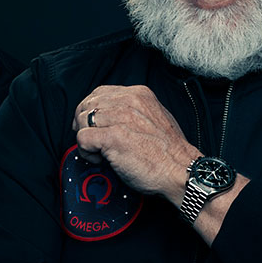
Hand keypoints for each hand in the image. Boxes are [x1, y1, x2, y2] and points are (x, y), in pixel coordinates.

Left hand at [74, 85, 199, 205]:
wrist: (180, 170)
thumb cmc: (169, 152)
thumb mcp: (156, 117)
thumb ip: (134, 112)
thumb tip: (112, 117)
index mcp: (138, 94)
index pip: (100, 93)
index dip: (90, 109)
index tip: (92, 124)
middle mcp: (128, 102)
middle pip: (87, 104)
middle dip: (83, 123)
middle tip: (91, 141)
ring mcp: (119, 118)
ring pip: (82, 120)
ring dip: (86, 139)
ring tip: (100, 152)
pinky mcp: (112, 137)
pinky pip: (82, 138)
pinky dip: (86, 151)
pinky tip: (100, 159)